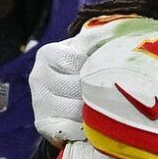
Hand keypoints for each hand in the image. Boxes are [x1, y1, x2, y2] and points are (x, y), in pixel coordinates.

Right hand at [30, 21, 111, 144]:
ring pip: (76, 109)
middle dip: (98, 92)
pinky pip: (70, 129)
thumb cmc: (83, 70)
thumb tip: (119, 28)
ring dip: (94, 112)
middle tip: (113, 95)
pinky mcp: (42, 124)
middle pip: (78, 86)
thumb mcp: (88, 49)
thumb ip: (100, 38)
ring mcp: (38, 101)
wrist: (66, 101)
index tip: (108, 73)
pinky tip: (93, 126)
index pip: (78, 61)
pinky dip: (85, 130)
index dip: (96, 69)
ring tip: (105, 110)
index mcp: (48, 52)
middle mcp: (38, 76)